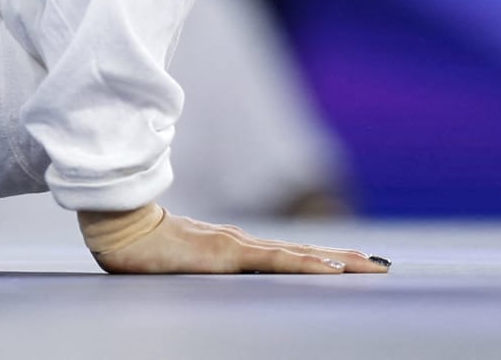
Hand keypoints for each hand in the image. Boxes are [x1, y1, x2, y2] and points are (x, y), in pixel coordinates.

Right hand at [79, 206, 385, 275]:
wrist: (118, 228)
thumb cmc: (142, 247)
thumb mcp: (182, 264)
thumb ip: (204, 267)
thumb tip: (216, 272)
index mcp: (234, 249)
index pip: (289, 257)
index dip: (323, 259)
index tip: (355, 264)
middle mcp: (242, 245)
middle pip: (304, 254)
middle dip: (345, 261)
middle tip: (382, 266)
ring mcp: (237, 248)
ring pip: (299, 257)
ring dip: (337, 262)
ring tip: (369, 267)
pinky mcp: (226, 254)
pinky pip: (275, 262)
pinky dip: (306, 264)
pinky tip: (330, 269)